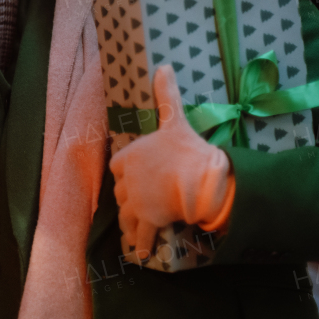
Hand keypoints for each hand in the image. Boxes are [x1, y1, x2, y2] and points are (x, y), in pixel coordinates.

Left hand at [109, 66, 233, 260]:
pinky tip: (141, 253)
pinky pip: (140, 236)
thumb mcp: (175, 119)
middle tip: (137, 206)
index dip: (123, 173)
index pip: (116, 167)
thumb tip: (164, 65)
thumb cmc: (187, 149)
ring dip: (129, 224)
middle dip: (128, 199)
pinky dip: (140, 245)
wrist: (202, 180)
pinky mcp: (147, 221)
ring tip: (132, 232)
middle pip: (120, 193)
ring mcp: (136, 202)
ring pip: (126, 216)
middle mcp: (127, 180)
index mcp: (129, 156)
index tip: (129, 178)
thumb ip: (167, 94)